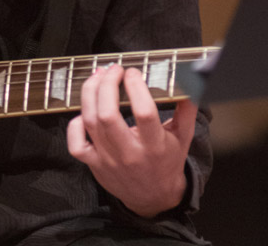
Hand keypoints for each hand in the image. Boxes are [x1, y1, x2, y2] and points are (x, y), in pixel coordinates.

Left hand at [66, 64, 196, 217]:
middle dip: (106, 85)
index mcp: (155, 146)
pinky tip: (85, 111)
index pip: (144, 113)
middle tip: (113, 69)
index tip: (133, 72)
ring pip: (91, 122)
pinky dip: (75, 124)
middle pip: (108, 115)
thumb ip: (186, 109)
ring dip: (90, 94)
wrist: (153, 197)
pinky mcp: (94, 164)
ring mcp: (108, 160)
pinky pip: (76, 143)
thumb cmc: (167, 161)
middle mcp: (130, 153)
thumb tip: (192, 82)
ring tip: (98, 76)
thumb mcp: (182, 137)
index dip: (136, 88)